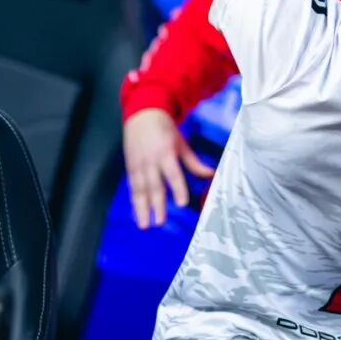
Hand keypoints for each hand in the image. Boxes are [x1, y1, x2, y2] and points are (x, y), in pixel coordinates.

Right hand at [124, 108, 214, 228]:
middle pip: (154, 185)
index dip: (177, 189)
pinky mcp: (130, 167)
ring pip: (140, 189)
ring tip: (145, 225)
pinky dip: (134, 201)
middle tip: (160, 222)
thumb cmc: (164, 129)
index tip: (181, 203)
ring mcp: (138, 164)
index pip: (172, 174)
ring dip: (142, 208)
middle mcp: (150, 160)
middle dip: (157, 205)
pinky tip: (138, 214)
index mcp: (165, 152)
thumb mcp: (181, 143)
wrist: (142, 114)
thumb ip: (194, 162)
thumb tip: (210, 175)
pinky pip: (132, 187)